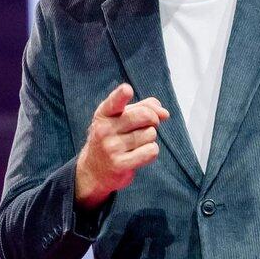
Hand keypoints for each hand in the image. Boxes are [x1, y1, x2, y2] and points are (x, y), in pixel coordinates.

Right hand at [75, 83, 168, 209]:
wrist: (95, 169)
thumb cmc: (113, 138)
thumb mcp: (120, 118)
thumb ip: (143, 107)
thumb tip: (165, 113)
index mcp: (104, 114)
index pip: (114, 102)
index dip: (122, 95)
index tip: (127, 90)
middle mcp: (104, 129)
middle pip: (144, 115)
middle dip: (153, 119)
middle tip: (149, 125)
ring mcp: (111, 147)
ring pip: (150, 134)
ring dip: (150, 138)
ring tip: (137, 143)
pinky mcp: (119, 164)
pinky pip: (151, 151)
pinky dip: (151, 152)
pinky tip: (140, 154)